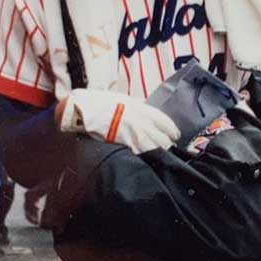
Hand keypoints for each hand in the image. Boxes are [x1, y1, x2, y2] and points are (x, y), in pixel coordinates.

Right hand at [58, 89, 180, 154]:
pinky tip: (146, 159)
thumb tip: (148, 113)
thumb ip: (140, 108)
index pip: (167, 124)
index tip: (174, 136)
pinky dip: (146, 157)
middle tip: (167, 148)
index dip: (173, 132)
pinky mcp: (126, 146)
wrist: (86, 109)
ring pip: (156, 150)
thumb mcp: (127, 100)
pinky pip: (141, 155)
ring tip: (159, 157)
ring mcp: (135, 136)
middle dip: (167, 145)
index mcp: (145, 110)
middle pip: (165, 140)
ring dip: (159, 153)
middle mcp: (144, 124)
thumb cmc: (105, 103)